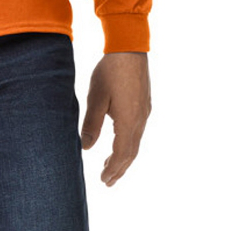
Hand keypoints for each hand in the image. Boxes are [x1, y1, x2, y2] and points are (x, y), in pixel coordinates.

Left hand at [80, 52, 150, 186]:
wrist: (129, 48)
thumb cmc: (110, 71)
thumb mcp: (96, 97)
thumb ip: (92, 124)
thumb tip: (86, 148)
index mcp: (128, 121)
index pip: (121, 154)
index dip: (113, 169)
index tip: (104, 180)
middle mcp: (140, 120)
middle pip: (131, 152)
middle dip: (119, 168)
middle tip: (108, 181)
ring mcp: (144, 112)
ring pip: (136, 142)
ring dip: (124, 157)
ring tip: (111, 165)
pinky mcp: (144, 104)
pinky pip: (138, 131)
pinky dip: (128, 144)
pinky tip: (120, 141)